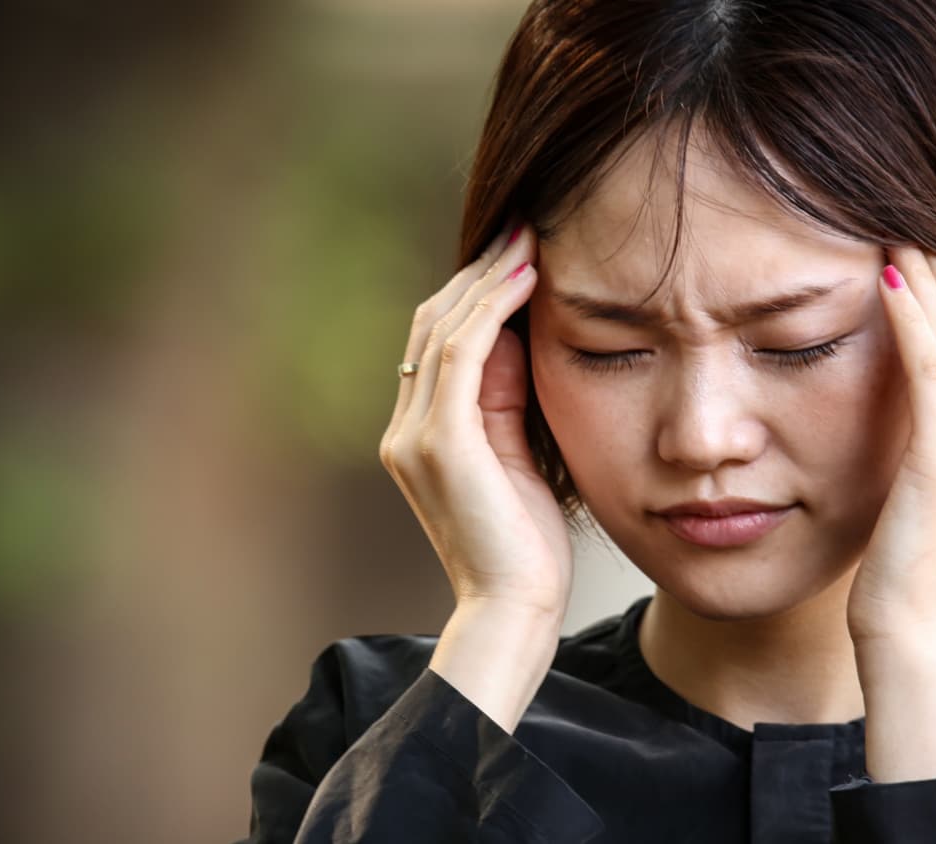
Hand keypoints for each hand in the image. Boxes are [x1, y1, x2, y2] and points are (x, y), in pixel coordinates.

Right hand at [378, 222, 572, 622]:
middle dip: (480, 270)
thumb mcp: (517, 462)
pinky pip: (461, 354)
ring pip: (443, 329)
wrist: (513, 611)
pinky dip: (493, 309)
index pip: (435, 342)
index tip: (519, 253)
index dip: (474, 291)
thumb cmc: (526, 549)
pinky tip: (527, 279)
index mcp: (417, 436)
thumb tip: (519, 339)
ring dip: (490, 277)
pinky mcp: (441, 444)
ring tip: (532, 238)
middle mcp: (404, 430)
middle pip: (432, 324)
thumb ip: (506, 404)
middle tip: (526, 227)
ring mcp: (416, 436)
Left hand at [847, 247, 935, 652]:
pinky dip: (911, 317)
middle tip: (907, 227)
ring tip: (893, 234)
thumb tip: (894, 408)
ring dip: (929, 279)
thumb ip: (919, 444)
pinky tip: (882, 281)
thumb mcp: (917, 493)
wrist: (907, 629)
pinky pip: (933, 366)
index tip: (925, 254)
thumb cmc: (899, 567)